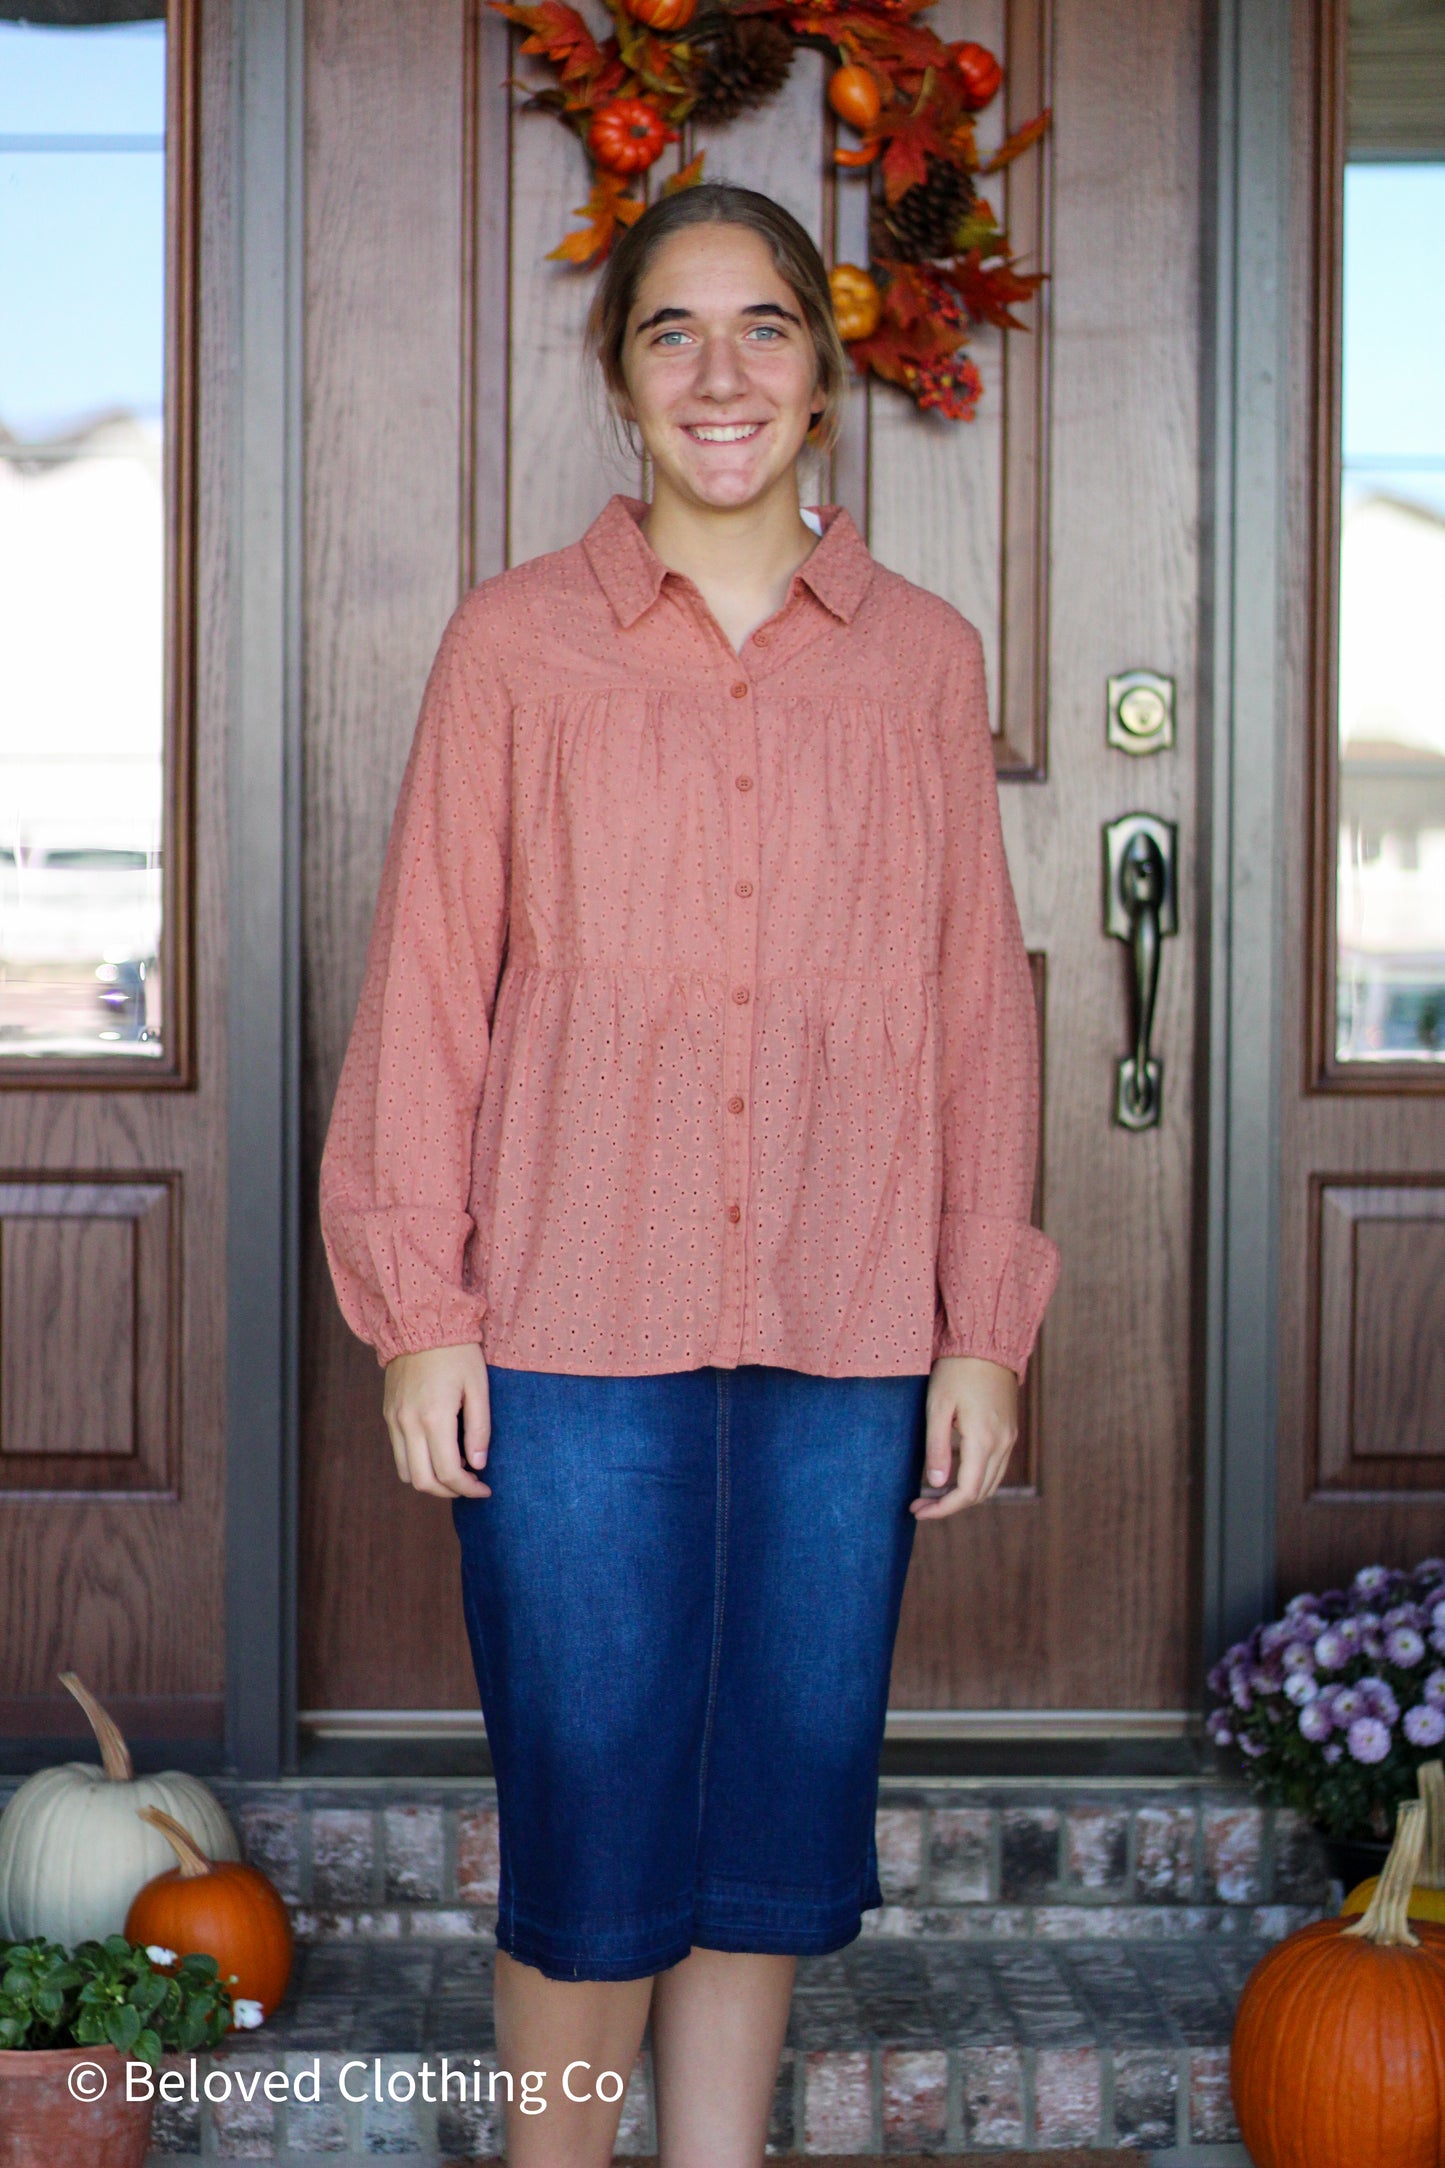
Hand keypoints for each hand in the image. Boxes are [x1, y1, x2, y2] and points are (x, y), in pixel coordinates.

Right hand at [382, 1343, 491, 1498]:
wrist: (420, 1322)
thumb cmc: (457, 1352)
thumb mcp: (478, 1386)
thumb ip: (479, 1428)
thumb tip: (478, 1465)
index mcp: (434, 1417)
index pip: (448, 1472)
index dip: (468, 1489)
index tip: (485, 1489)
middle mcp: (407, 1423)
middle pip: (423, 1481)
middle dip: (449, 1492)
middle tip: (470, 1485)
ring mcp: (393, 1420)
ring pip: (406, 1472)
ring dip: (431, 1480)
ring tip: (455, 1470)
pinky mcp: (387, 1414)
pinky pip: (398, 1453)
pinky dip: (417, 1463)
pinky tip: (438, 1451)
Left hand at [911, 1356, 1018, 1519]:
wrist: (986, 1344)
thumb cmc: (956, 1371)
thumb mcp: (937, 1407)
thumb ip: (937, 1448)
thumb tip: (935, 1485)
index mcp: (983, 1440)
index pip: (967, 1492)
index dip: (943, 1509)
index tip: (918, 1511)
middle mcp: (1002, 1444)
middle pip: (980, 1493)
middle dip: (950, 1505)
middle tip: (920, 1504)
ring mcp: (1009, 1438)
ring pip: (990, 1483)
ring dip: (963, 1494)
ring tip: (932, 1493)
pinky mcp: (1010, 1431)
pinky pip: (995, 1467)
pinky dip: (975, 1478)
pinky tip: (952, 1472)